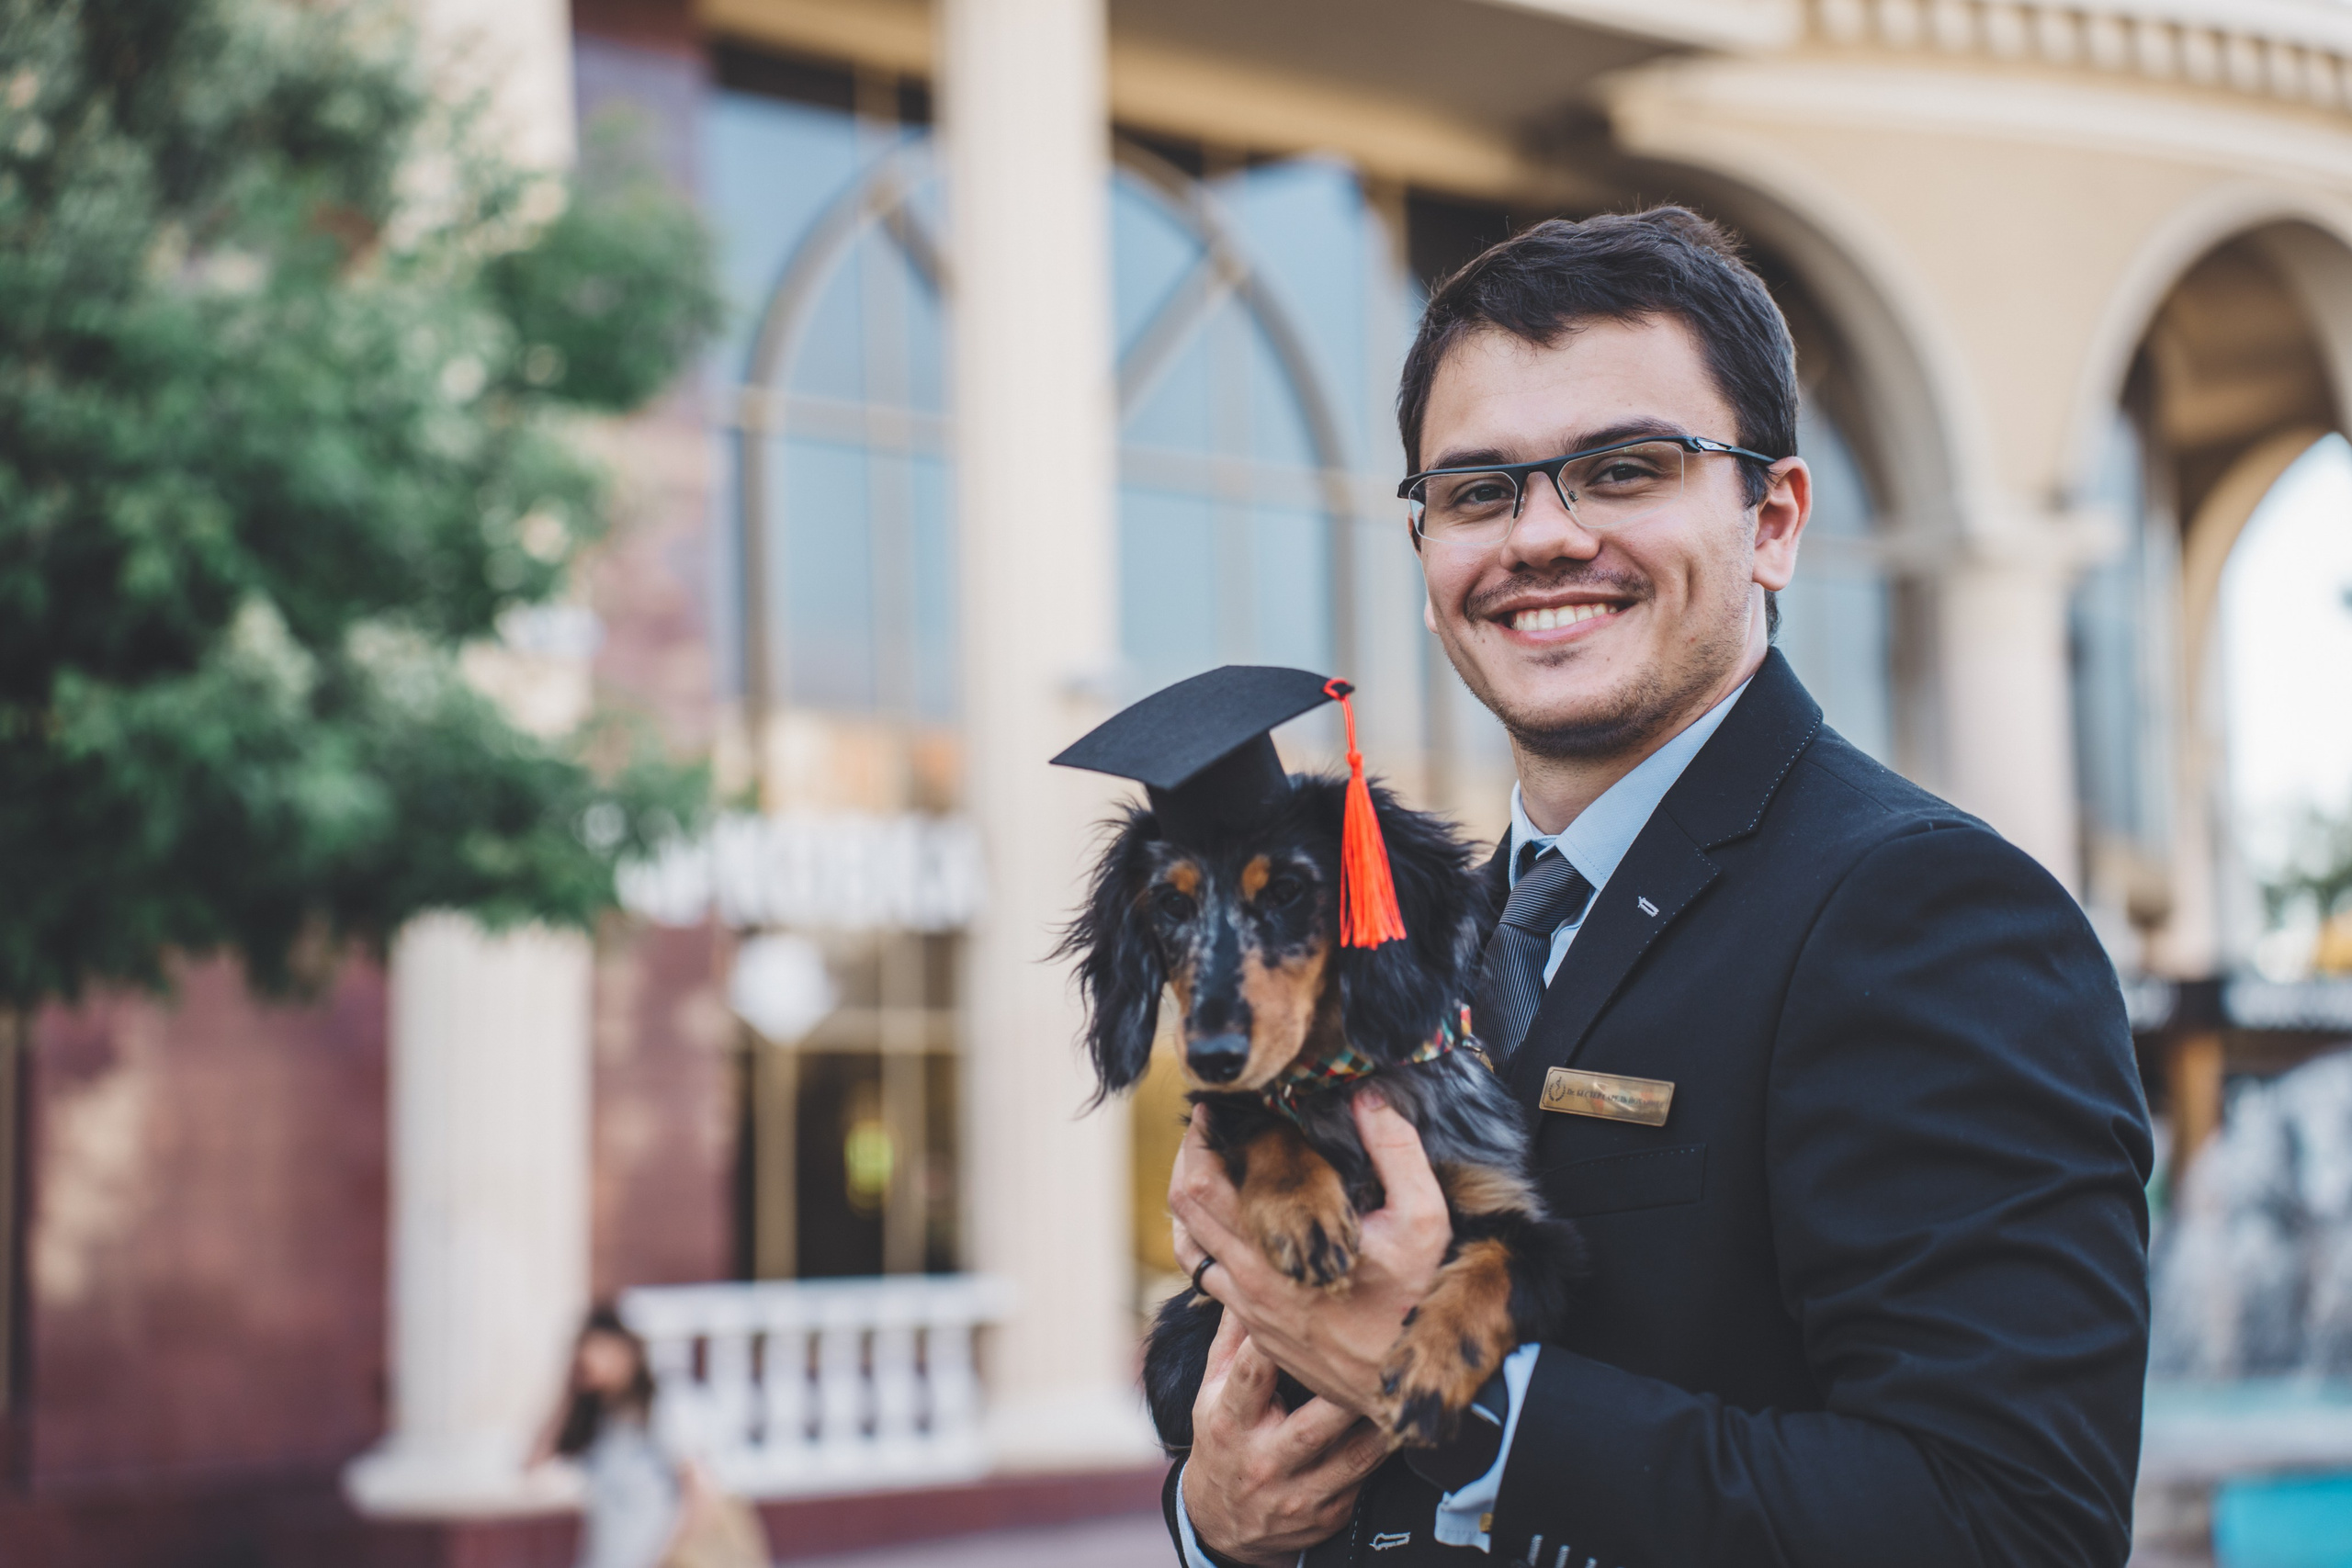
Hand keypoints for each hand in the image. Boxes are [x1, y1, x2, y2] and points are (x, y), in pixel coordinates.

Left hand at [1169, 1088, 1453, 1419]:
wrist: (1411, 1390)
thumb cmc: (1419, 1302)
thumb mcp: (1424, 1220)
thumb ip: (1396, 1151)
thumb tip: (1367, 1094)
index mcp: (1276, 1250)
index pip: (1204, 1183)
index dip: (1202, 1138)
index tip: (1217, 1105)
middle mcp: (1250, 1281)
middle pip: (1185, 1208)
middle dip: (1192, 1157)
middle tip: (1211, 1126)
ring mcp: (1249, 1311)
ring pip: (1192, 1246)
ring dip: (1195, 1202)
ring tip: (1215, 1166)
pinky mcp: (1257, 1333)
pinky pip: (1212, 1279)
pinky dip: (1212, 1241)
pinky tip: (1240, 1222)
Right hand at [1183, 1301, 1390, 1565]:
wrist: (1222, 1522)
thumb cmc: (1222, 1439)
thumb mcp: (1212, 1391)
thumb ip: (1231, 1339)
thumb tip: (1245, 1281)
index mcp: (1230, 1421)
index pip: (1252, 1376)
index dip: (1277, 1341)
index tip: (1304, 1307)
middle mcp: (1264, 1460)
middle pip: (1312, 1425)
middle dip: (1345, 1392)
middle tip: (1377, 1355)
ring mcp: (1298, 1493)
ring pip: (1352, 1457)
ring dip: (1383, 1423)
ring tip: (1405, 1388)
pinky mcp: (1328, 1513)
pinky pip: (1365, 1480)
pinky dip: (1387, 1452)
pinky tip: (1404, 1423)